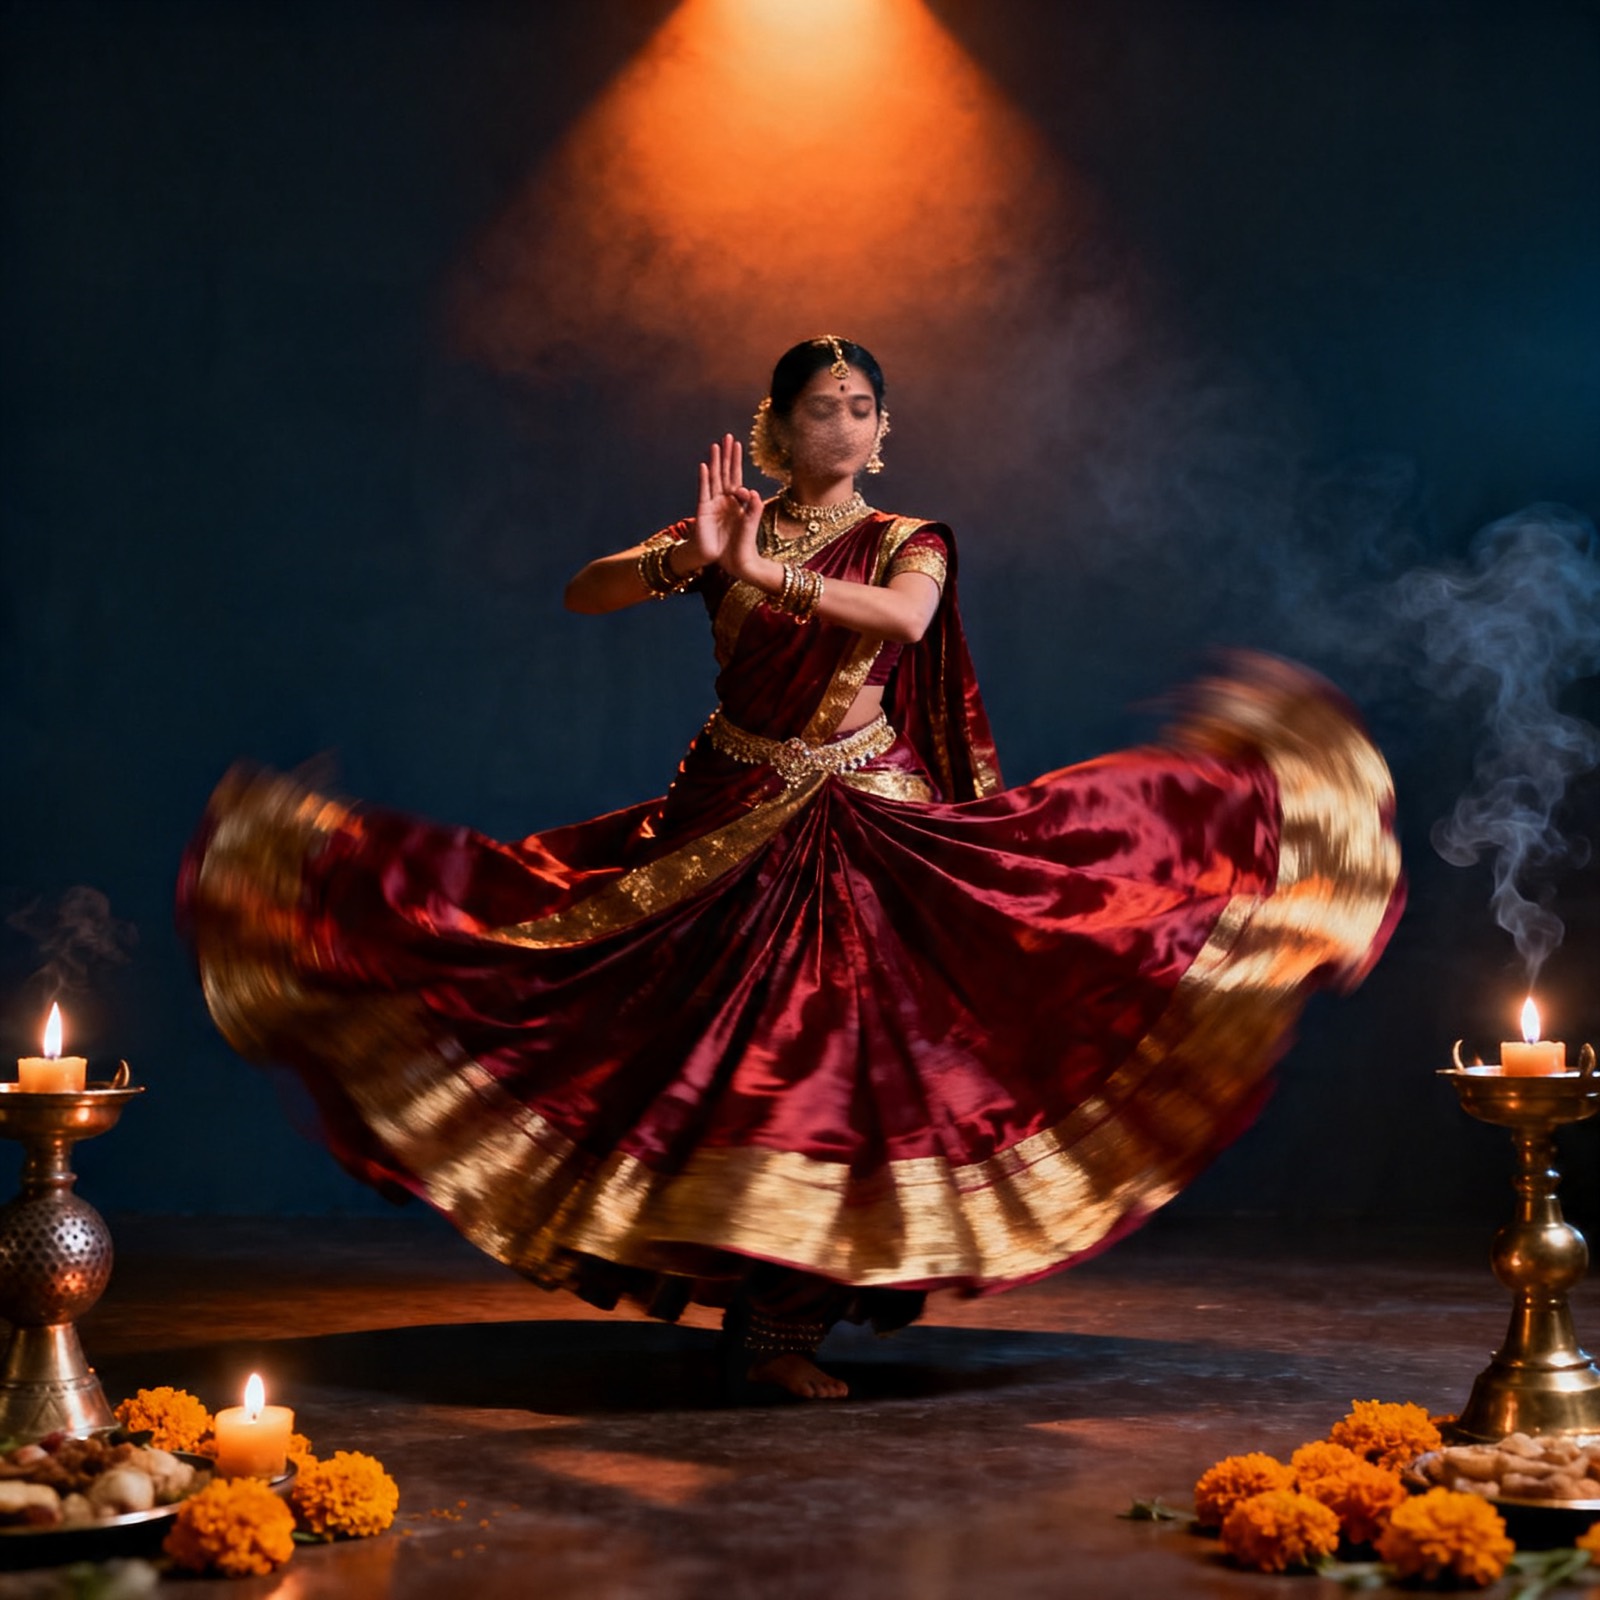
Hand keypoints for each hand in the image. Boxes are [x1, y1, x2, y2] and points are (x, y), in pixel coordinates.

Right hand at [690, 434, 763, 574]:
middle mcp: (723, 499)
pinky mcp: (704, 512)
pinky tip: (705, 466)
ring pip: (714, 478)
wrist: (728, 562)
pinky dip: (704, 479)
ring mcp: (712, 504)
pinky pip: (704, 492)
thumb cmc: (739, 544)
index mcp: (735, 501)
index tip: (738, 444)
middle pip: (724, 472)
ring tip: (716, 446)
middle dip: (726, 454)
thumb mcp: (750, 524)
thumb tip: (753, 492)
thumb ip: (753, 509)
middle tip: (727, 436)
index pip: (735, 475)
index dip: (736, 460)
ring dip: (715, 462)